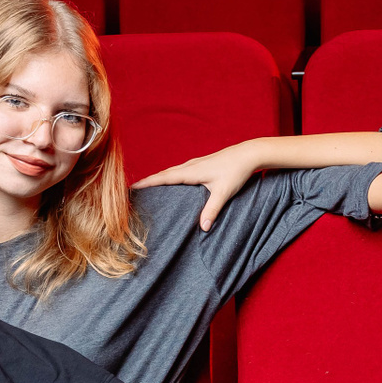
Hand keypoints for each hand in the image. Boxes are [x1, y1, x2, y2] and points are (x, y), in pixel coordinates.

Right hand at [131, 143, 263, 229]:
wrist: (248, 154)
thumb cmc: (236, 172)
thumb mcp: (223, 192)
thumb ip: (212, 210)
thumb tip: (204, 228)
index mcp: (191, 172)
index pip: (164, 178)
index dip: (148, 182)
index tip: (133, 187)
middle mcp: (190, 165)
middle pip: (164, 174)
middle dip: (149, 181)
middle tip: (134, 190)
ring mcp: (196, 163)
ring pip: (172, 171)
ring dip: (159, 178)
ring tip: (148, 187)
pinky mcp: (202, 164)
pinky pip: (180, 170)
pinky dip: (171, 176)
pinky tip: (172, 182)